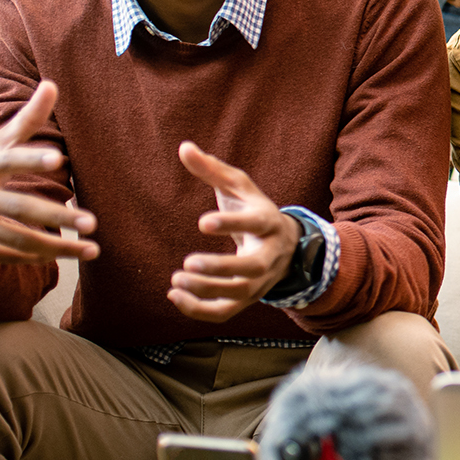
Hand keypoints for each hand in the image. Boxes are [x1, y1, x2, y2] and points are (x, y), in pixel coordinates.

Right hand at [0, 80, 94, 265]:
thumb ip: (26, 120)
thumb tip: (53, 84)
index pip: (5, 160)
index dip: (29, 159)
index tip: (58, 158)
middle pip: (19, 207)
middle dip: (57, 216)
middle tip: (93, 221)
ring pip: (17, 239)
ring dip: (57, 247)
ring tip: (93, 249)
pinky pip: (7, 257)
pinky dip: (36, 258)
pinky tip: (64, 256)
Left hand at [169, 142, 299, 321]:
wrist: (285, 246)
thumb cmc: (254, 210)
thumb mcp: (239, 187)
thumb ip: (212, 169)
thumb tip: (183, 147)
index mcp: (269, 223)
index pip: (254, 224)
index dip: (231, 224)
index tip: (202, 222)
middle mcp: (268, 255)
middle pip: (251, 268)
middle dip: (220, 269)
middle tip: (188, 263)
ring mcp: (259, 281)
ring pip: (238, 293)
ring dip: (206, 289)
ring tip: (176, 278)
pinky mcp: (246, 299)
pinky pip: (225, 312)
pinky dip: (199, 309)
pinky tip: (174, 295)